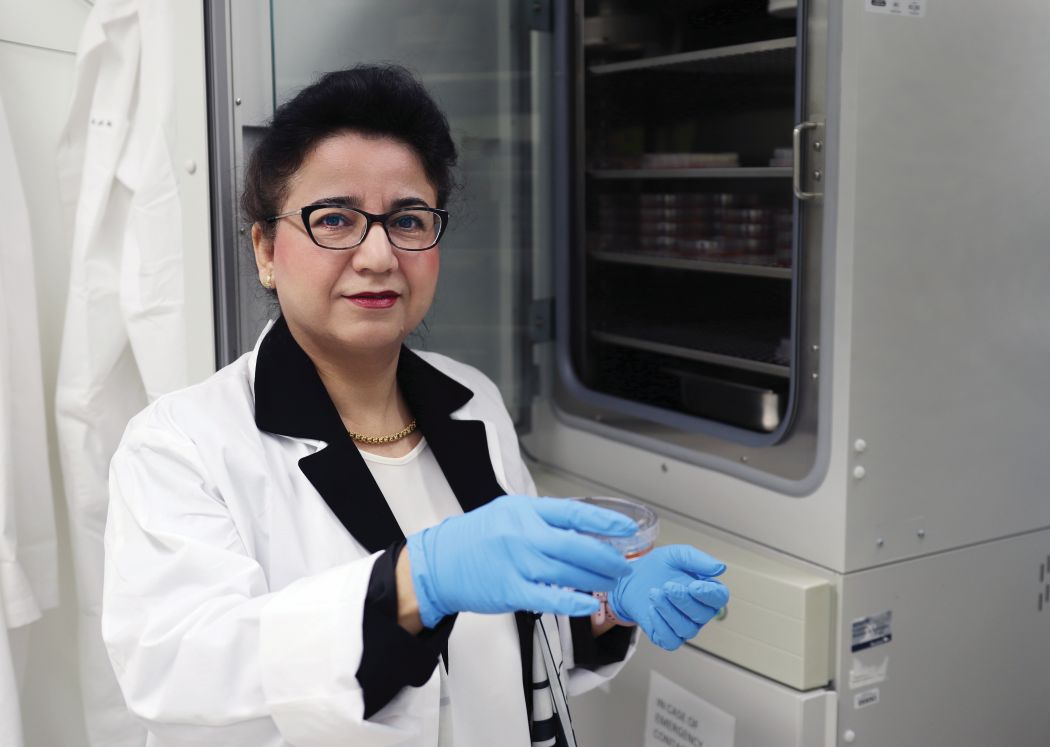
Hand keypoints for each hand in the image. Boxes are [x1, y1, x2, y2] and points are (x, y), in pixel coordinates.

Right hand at [406, 495, 636, 627]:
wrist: (438, 563)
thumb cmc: (474, 538)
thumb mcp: (506, 513)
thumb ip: (540, 519)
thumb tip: (579, 528)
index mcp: (524, 510)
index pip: (574, 512)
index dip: (604, 520)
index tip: (626, 528)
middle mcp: (523, 534)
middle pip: (577, 545)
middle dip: (606, 557)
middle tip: (623, 565)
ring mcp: (517, 563)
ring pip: (568, 572)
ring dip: (596, 579)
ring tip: (611, 583)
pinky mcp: (511, 591)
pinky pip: (549, 598)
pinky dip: (572, 602)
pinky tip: (588, 604)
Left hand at [609, 545, 728, 650]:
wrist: (633, 577)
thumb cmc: (659, 566)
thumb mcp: (677, 555)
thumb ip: (698, 559)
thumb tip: (721, 567)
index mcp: (707, 591)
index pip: (719, 598)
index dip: (709, 594)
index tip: (694, 586)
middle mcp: (699, 612)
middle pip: (703, 615)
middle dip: (684, 600)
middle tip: (667, 585)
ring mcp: (685, 626)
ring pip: (686, 629)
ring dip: (669, 611)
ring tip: (654, 593)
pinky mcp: (668, 637)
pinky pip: (671, 640)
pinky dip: (660, 625)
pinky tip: (651, 609)